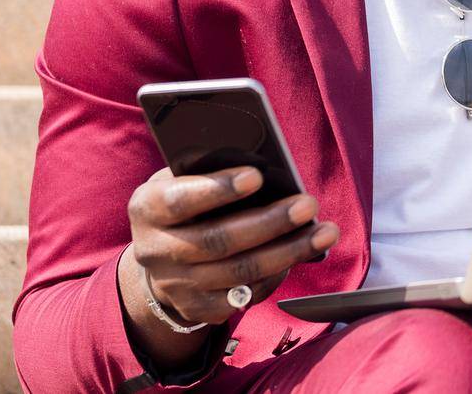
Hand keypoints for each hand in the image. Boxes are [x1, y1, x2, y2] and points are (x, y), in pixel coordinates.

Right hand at [117, 166, 338, 368]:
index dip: (218, 189)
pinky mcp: (196, 309)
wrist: (161, 256)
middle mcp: (155, 250)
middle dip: (270, 223)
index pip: (179, 200)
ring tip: (324, 233)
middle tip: (308, 205)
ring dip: (288, 252)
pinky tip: (299, 257)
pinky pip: (244, 297)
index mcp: (147, 208)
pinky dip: (276, 276)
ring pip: (238, 273)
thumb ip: (211, 168)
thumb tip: (267, 163)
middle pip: (218, 241)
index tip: (257, 176)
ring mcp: (175, 285)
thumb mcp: (183, 177)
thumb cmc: (185, 202)